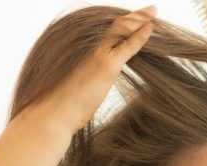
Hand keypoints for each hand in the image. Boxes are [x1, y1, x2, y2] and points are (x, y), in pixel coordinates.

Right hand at [29, 5, 157, 134]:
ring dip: (140, 19)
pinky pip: (128, 44)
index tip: (134, 19)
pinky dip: (141, 35)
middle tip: (150, 10)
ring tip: (153, 12)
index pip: (105, 29)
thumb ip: (83, 73)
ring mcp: (97, 52)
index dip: (122, 22)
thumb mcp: (71, 83)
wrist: (53, 114)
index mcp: (76, 44)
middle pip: (115, 23)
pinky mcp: (106, 64)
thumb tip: (90, 79)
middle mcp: (85, 42)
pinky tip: (151, 27)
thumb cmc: (61, 104)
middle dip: (133, 16)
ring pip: (122, 28)